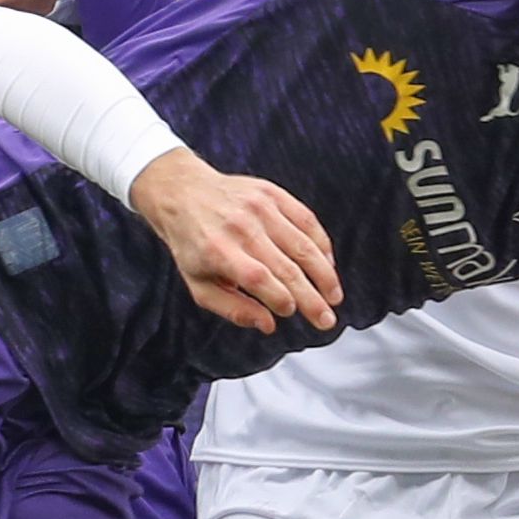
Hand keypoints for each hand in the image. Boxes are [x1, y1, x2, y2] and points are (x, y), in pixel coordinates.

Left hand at [128, 152, 339, 334]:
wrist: (183, 193)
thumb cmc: (192, 247)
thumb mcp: (199, 284)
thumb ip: (232, 309)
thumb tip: (269, 325)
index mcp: (218, 251)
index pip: (258, 278)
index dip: (280, 298)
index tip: (291, 313)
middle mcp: (241, 227)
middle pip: (286, 267)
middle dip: (311, 298)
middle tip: (327, 321)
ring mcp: (259, 207)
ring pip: (302, 245)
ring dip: (324, 275)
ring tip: (335, 297)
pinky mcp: (272, 194)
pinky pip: (306, 220)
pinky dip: (321, 245)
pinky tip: (328, 266)